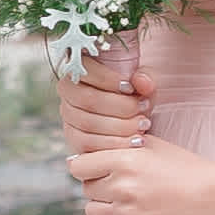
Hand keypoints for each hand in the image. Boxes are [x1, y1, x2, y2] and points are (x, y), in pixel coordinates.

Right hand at [61, 48, 152, 162]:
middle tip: (144, 109)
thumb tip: (140, 80)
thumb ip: (145, 78)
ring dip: (121, 126)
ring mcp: (69, 117)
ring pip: (88, 123)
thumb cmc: (135, 98)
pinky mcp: (74, 139)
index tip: (131, 88)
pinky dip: (114, 144)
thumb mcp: (144, 85)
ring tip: (142, 126)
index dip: (108, 79)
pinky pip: (88, 143)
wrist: (134, 124)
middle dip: (121, 106)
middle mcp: (69, 92)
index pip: (86, 71)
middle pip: (89, 99)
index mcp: (83, 70)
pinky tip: (133, 141)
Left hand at [72, 130, 214, 214]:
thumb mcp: (155, 147)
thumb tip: (84, 155)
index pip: (79, 167)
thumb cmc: (187, 169)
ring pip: (92, 212)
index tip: (96, 171)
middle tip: (124, 187)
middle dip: (101, 187)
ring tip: (129, 204)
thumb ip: (120, 147)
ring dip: (105, 207)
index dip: (87, 168)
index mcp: (124, 161)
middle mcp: (121, 188)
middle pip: (87, 190)